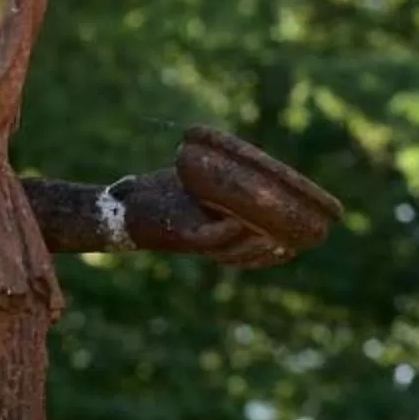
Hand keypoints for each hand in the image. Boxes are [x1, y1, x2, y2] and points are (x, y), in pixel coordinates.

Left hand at [111, 173, 292, 267]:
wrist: (121, 207)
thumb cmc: (157, 195)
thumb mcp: (195, 188)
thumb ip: (220, 183)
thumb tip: (248, 164)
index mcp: (215, 235)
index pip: (253, 251)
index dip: (274, 252)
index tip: (297, 243)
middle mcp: (209, 243)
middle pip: (250, 255)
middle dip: (273, 250)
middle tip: (295, 241)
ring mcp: (196, 241)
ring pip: (235, 248)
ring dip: (256, 242)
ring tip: (275, 236)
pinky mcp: (181, 236)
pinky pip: (212, 236)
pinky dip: (229, 231)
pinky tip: (242, 224)